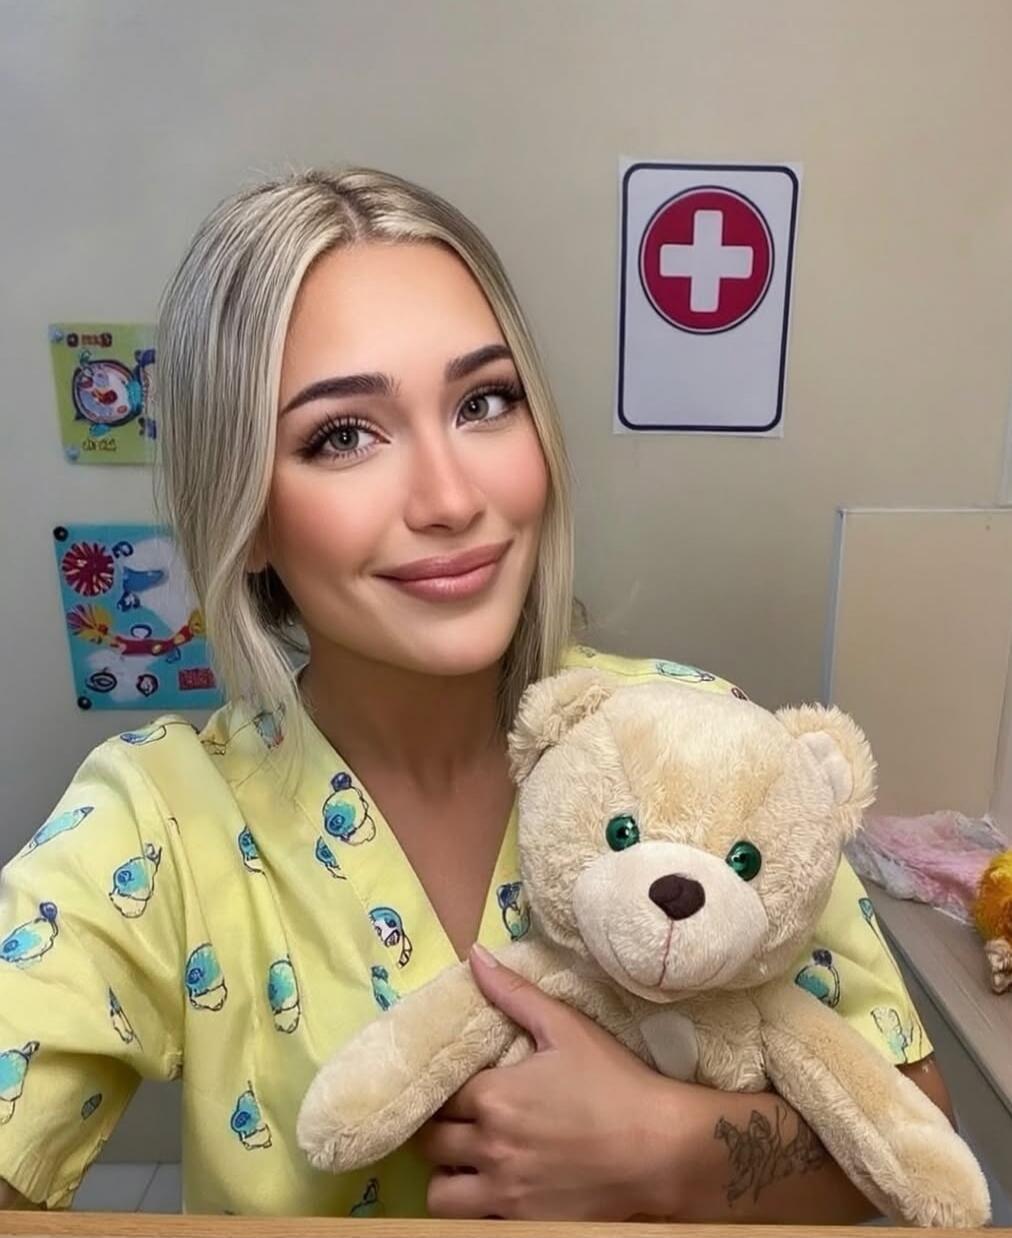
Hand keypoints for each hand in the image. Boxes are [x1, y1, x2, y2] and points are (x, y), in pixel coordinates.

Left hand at [416, 943, 682, 1219]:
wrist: (663, 1149)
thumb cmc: (615, 1083)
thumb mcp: (566, 1027)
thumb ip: (514, 993)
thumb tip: (474, 954)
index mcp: (494, 1097)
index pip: (440, 1096)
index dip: (446, 1090)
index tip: (459, 1088)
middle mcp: (490, 1149)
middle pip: (431, 1145)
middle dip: (439, 1132)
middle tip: (459, 1123)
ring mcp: (506, 1195)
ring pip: (441, 1195)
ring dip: (448, 1178)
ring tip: (468, 1163)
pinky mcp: (526, 1226)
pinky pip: (475, 1225)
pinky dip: (478, 1210)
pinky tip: (498, 1191)